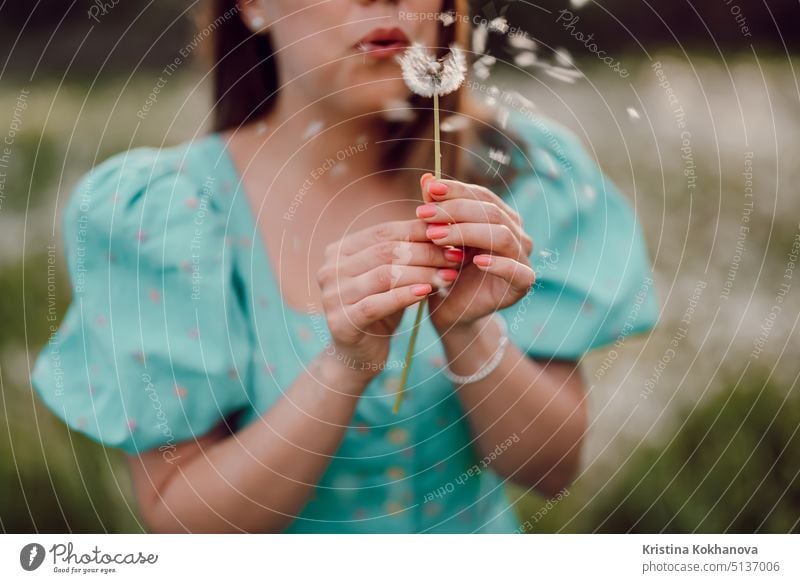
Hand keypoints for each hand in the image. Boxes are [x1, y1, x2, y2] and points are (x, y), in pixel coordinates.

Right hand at [316, 218, 464, 378]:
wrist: (358, 355)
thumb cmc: (379, 309)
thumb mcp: (392, 277)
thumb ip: (405, 252)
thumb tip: (443, 222)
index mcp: (339, 251)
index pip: (384, 232)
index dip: (420, 232)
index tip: (452, 235)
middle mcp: (330, 269)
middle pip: (386, 251)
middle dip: (426, 253)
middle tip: (456, 256)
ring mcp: (332, 296)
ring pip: (385, 275)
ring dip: (423, 274)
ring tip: (449, 275)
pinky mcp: (341, 322)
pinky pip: (377, 304)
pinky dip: (405, 296)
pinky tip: (428, 294)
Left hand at [415, 173, 535, 333]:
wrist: (450, 309)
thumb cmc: (444, 269)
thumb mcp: (437, 237)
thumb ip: (436, 209)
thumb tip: (427, 177)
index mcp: (499, 217)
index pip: (481, 195)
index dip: (456, 190)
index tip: (429, 191)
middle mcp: (516, 233)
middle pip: (490, 212)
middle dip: (455, 211)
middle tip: (424, 215)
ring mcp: (522, 258)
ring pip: (502, 235)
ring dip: (467, 233)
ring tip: (436, 237)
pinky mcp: (523, 284)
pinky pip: (517, 270)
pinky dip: (498, 264)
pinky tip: (476, 262)